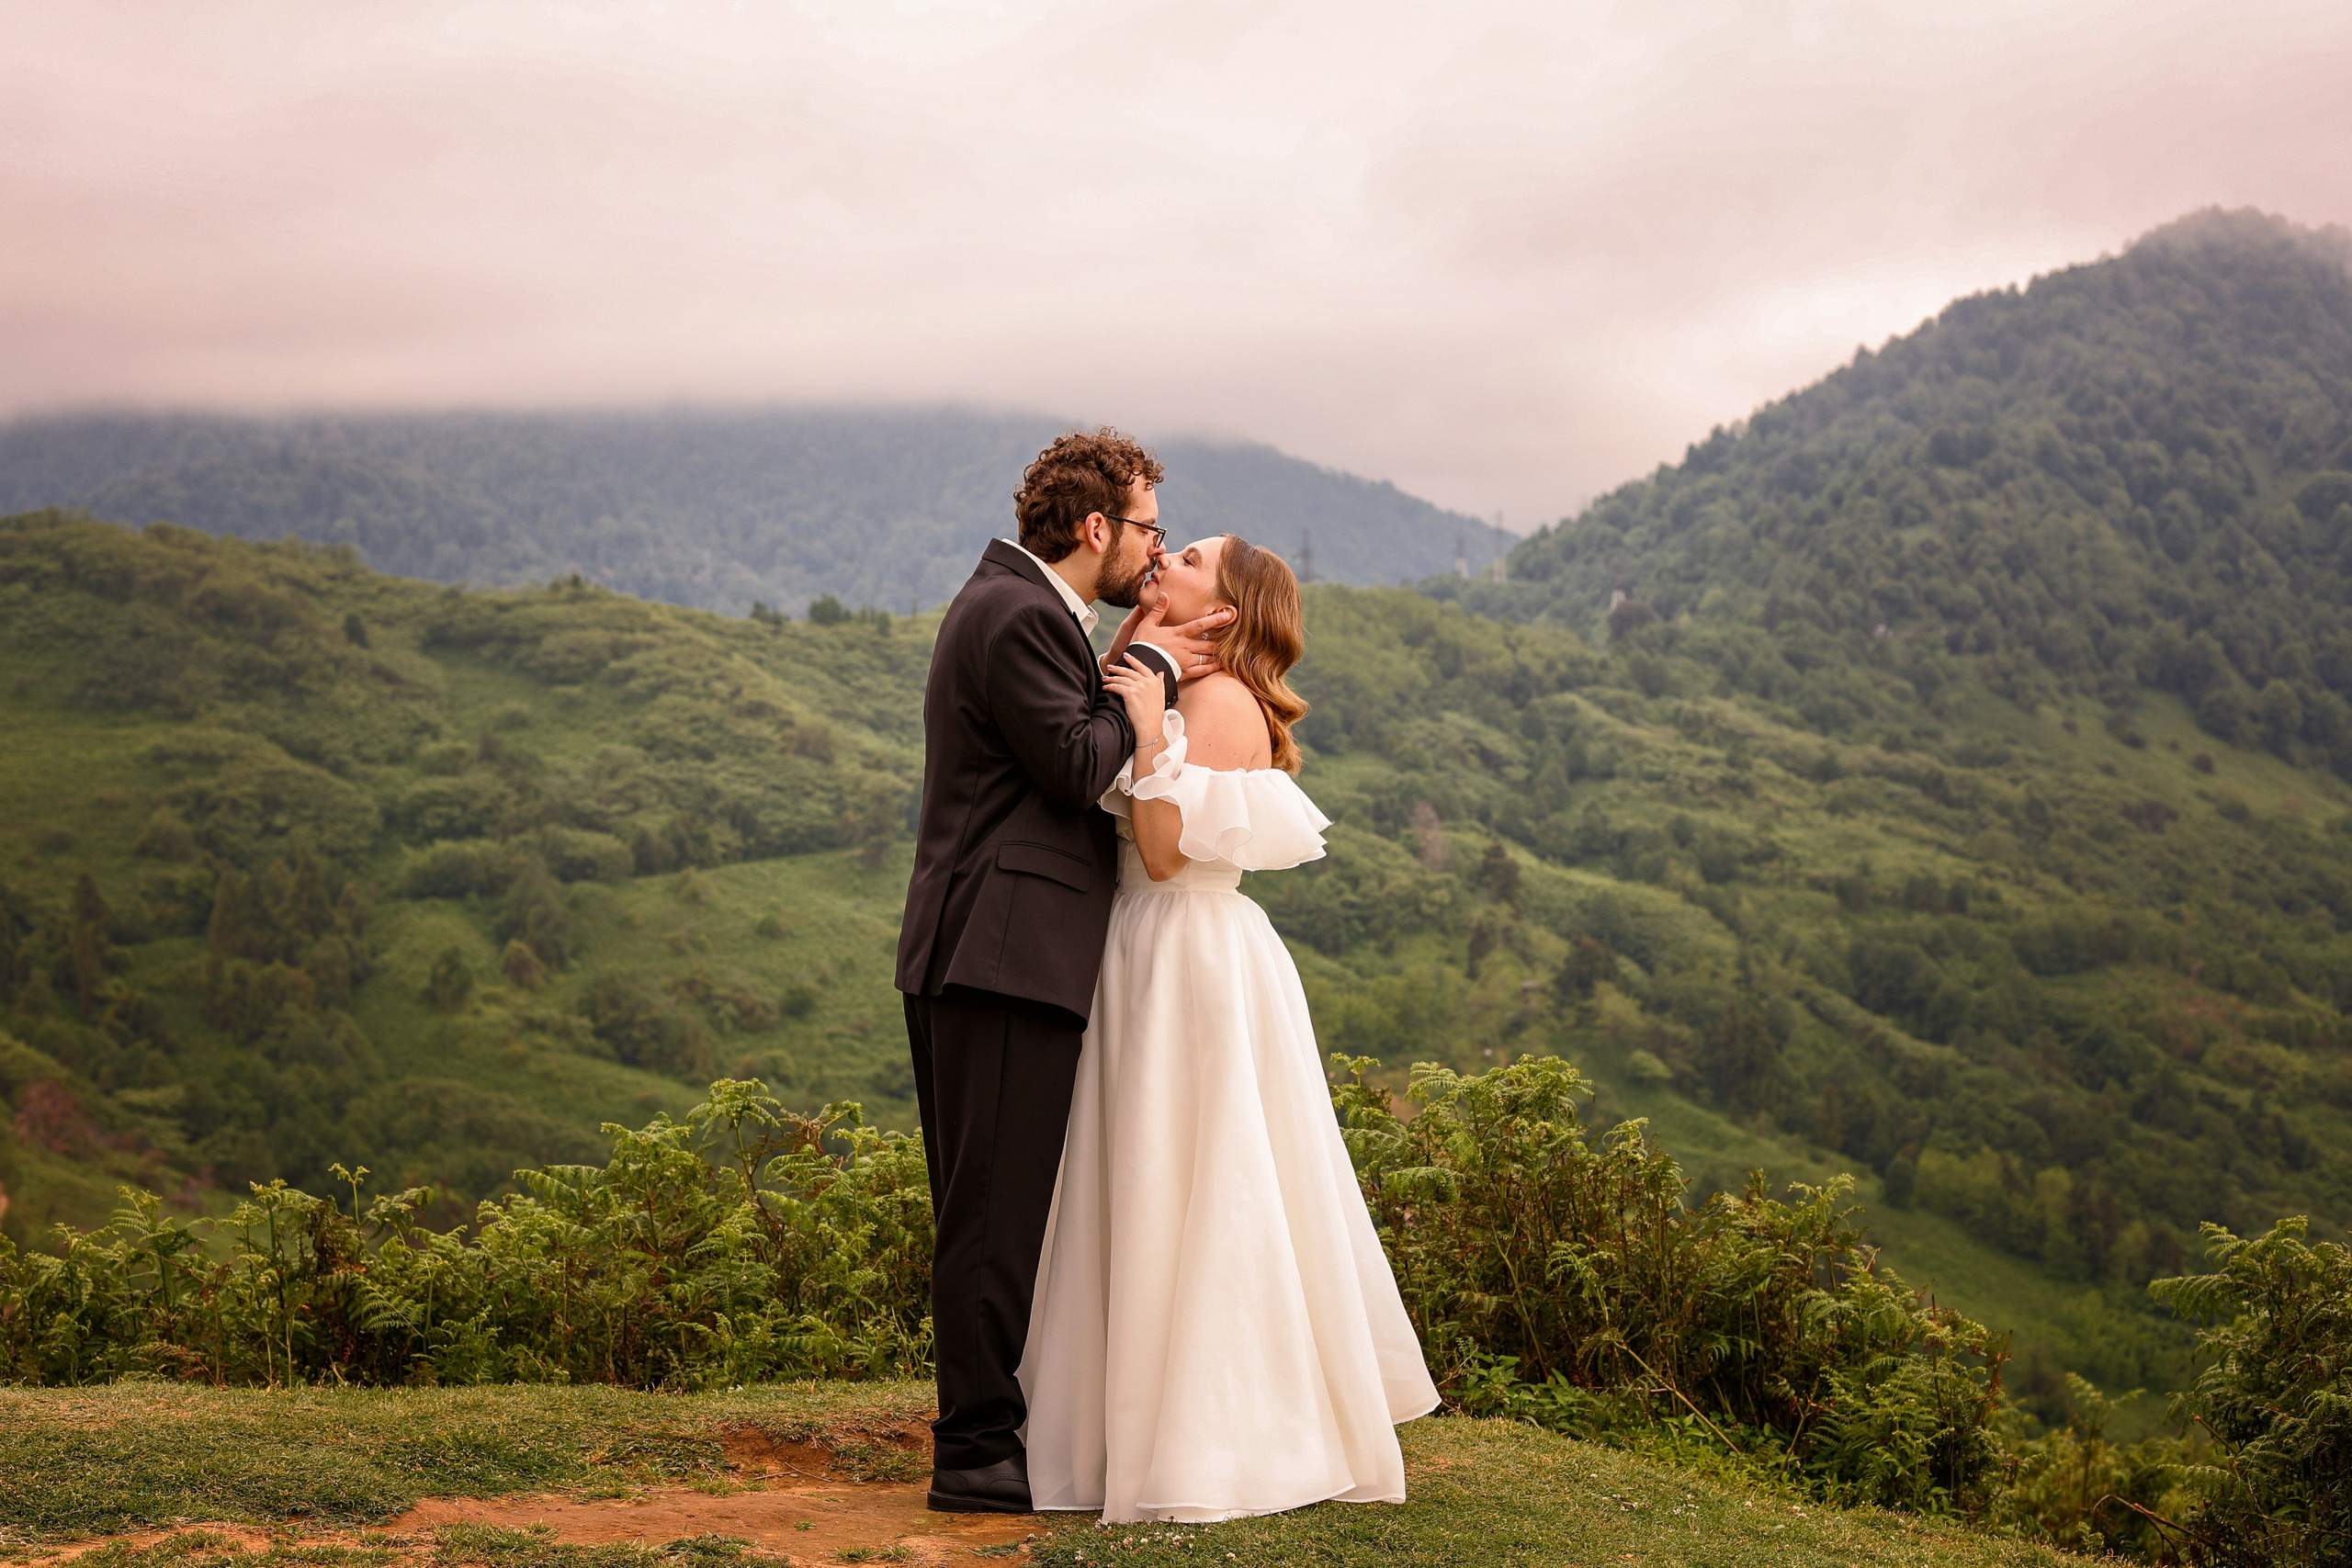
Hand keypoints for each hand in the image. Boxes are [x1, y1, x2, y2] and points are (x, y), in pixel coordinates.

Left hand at [1104, 654, 1169, 759]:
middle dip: (1117, 668)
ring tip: (1105, 679)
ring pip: (1121, 678)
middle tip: (1110, 667)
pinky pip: (1117, 687)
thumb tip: (1161, 673)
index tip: (1126, 656)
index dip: (1133, 660)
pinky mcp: (1130, 693)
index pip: (1142, 667)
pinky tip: (1106, 688)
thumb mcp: (1161, 696)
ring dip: (1111, 678)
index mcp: (1155, 682)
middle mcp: (1147, 682)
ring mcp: (1139, 687)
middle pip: (1129, 671)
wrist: (1150, 727)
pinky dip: (1109, 687)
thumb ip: (1160, 683)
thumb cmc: (1154, 715)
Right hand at [1113, 590, 1231, 682]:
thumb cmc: (1141, 645)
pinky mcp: (1185, 673)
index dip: (1215, 620)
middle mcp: (1185, 647)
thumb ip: (1158, 610)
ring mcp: (1186, 661)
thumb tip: (1165, 594)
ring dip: (1219, 653)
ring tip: (1230, 650)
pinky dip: (1213, 667)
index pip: (1200, 625)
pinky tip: (1221, 665)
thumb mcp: (1146, 625)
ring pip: (1208, 657)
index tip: (1229, 615)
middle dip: (1223, 640)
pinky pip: (1203, 670)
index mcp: (1178, 634)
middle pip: (1209, 643)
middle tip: (1236, 637)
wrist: (1138, 667)